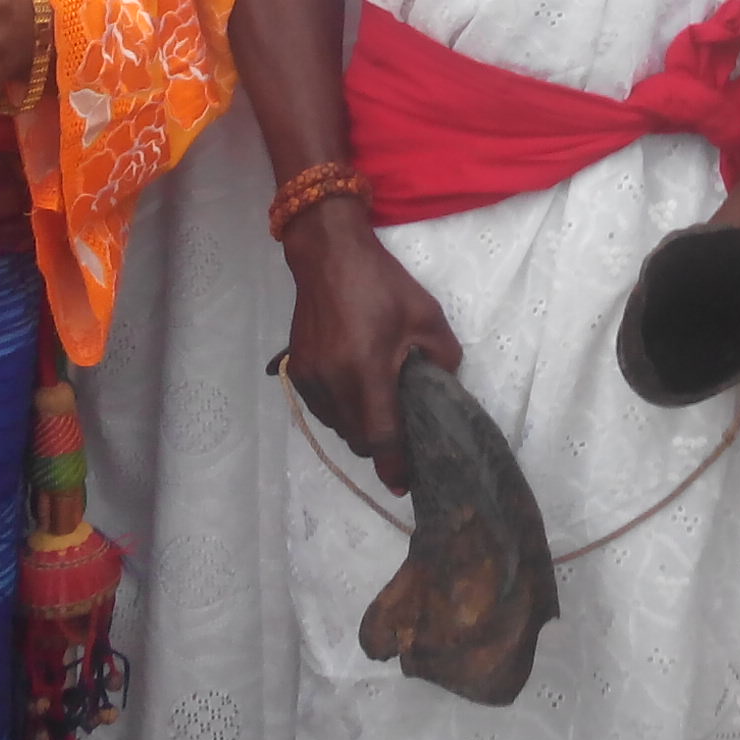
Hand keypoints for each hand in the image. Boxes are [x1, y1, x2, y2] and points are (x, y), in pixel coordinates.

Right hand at [283, 203, 461, 493]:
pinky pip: (322, 408)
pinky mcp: (296, 370)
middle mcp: (334, 382)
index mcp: (367, 370)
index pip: (381, 436)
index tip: (404, 485)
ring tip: (378, 409)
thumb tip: (442, 388)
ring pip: (337, 427)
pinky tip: (354, 390)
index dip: (394, 467)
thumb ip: (442, 358)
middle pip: (358, 439)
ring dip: (358, 428)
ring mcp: (310, 378)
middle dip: (379, 446)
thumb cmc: (382, 284)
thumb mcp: (427, 316)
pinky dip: (339, 410)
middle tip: (400, 435)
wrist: (329, 255)